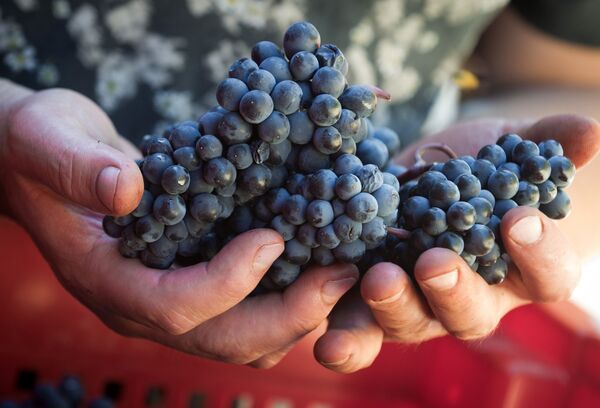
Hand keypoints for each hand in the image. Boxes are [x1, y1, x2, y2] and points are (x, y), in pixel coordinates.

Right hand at [0, 82, 357, 367]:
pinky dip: (288, 290)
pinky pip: (249, 305)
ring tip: (342, 269)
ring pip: (244, 334)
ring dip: (297, 311)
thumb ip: (78, 166)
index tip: (271, 238)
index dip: (227, 281)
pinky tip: (318, 252)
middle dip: (287, 315)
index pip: (173, 306)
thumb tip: (126, 188)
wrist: (47, 161)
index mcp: (107, 280)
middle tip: (341, 274)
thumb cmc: (41, 148)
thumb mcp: (48, 141)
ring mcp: (173, 295)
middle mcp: (144, 303)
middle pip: (222, 339)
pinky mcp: (195, 276)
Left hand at [313, 114, 599, 372]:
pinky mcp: (369, 304)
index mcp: (517, 269)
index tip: (519, 219)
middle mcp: (470, 298)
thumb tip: (587, 131)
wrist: (415, 174)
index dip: (539, 253)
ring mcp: (418, 306)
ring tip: (378, 278)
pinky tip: (327, 342)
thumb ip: (541, 144)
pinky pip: (360, 333)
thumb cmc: (472, 164)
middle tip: (435, 261)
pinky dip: (346, 340)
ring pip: (412, 324)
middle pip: (471, 313)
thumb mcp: (501, 146)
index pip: (546, 274)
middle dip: (454, 289)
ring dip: (394, 306)